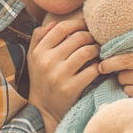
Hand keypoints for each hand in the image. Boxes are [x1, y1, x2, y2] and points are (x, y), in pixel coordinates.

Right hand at [27, 14, 98, 132]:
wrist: (43, 110)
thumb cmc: (41, 79)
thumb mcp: (34, 58)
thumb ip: (39, 38)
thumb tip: (53, 22)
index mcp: (39, 52)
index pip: (61, 28)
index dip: (77, 23)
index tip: (86, 25)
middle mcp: (47, 62)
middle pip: (77, 38)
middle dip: (90, 36)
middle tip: (95, 39)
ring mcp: (59, 76)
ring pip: (86, 52)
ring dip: (96, 50)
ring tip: (98, 52)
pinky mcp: (70, 89)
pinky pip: (92, 70)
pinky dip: (99, 66)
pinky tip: (99, 67)